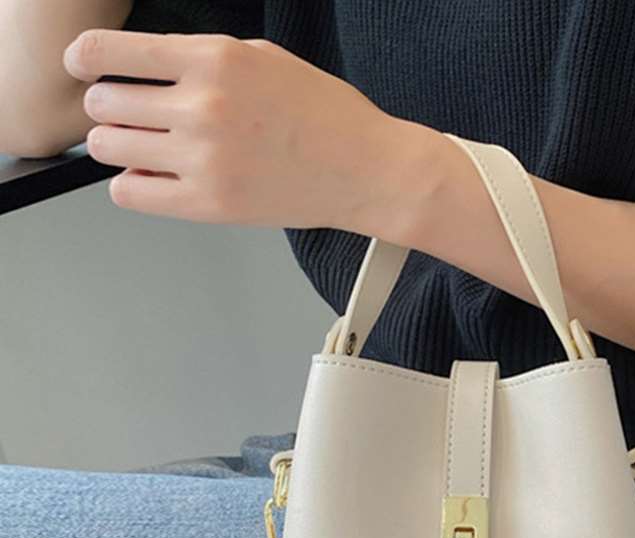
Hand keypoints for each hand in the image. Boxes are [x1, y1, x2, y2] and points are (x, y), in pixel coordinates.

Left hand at [62, 28, 408, 228]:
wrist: (368, 170)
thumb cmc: (326, 117)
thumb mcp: (262, 58)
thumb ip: (200, 60)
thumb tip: (147, 73)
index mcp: (213, 59)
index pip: (110, 53)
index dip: (85, 60)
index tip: (84, 68)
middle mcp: (202, 107)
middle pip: (102, 104)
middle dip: (108, 108)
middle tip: (129, 117)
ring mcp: (204, 160)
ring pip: (109, 149)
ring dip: (118, 147)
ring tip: (145, 149)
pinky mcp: (211, 205)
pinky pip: (130, 194)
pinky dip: (132, 186)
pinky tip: (156, 179)